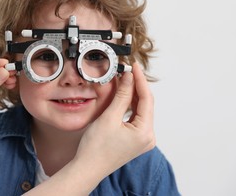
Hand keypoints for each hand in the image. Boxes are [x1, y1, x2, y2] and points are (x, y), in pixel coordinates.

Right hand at [76, 62, 155, 177]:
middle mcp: (148, 137)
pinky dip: (129, 106)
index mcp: (145, 132)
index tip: (135, 67)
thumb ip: (122, 96)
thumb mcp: (109, 117)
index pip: (147, 99)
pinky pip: (135, 118)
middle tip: (128, 70)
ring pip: (140, 110)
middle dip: (137, 87)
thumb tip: (129, 78)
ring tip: (125, 80)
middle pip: (146, 104)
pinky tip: (123, 96)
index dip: (140, 80)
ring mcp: (142, 139)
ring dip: (132, 95)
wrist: (87, 168)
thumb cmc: (96, 148)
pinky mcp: (134, 140)